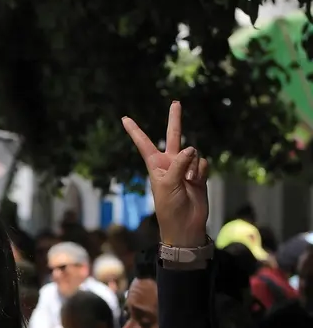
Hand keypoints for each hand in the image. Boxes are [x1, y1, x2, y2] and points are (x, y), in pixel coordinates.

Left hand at [122, 101, 208, 247]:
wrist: (186, 224)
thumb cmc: (169, 207)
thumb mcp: (168, 184)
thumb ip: (179, 164)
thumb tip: (191, 147)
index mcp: (155, 165)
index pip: (144, 144)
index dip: (135, 131)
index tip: (124, 118)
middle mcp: (170, 163)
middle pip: (173, 137)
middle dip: (175, 120)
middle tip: (175, 102)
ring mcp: (185, 167)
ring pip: (193, 153)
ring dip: (193, 166)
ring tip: (188, 181)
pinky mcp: (199, 174)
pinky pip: (203, 163)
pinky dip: (202, 171)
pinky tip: (197, 181)